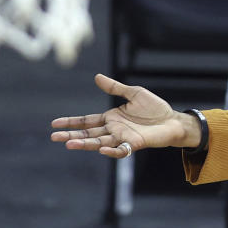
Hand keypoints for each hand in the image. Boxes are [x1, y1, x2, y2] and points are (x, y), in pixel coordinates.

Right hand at [50, 74, 198, 158]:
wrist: (173, 120)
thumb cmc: (155, 108)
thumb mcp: (134, 93)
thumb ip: (115, 87)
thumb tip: (96, 77)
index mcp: (111, 118)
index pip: (87, 121)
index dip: (71, 122)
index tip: (54, 123)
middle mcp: (113, 129)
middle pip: (88, 133)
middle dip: (71, 135)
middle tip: (54, 137)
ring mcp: (123, 138)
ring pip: (99, 142)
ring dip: (85, 143)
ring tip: (69, 144)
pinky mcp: (134, 143)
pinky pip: (121, 149)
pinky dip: (112, 150)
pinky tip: (101, 149)